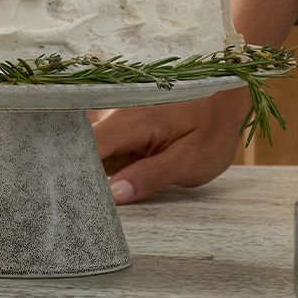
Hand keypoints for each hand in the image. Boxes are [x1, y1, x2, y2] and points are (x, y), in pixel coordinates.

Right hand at [92, 0, 297, 203]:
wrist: (227, 89)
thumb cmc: (213, 125)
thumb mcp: (190, 159)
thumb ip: (150, 176)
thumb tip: (112, 195)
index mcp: (129, 123)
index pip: (87, 150)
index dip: (73, 177)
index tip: (71, 205)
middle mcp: (115, 115)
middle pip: (80, 148)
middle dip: (76, 177)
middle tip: (78, 208)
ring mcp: (116, 117)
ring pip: (87, 147)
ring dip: (87, 171)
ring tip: (88, 199)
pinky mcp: (121, 122)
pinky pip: (100, 143)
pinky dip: (99, 163)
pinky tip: (104, 182)